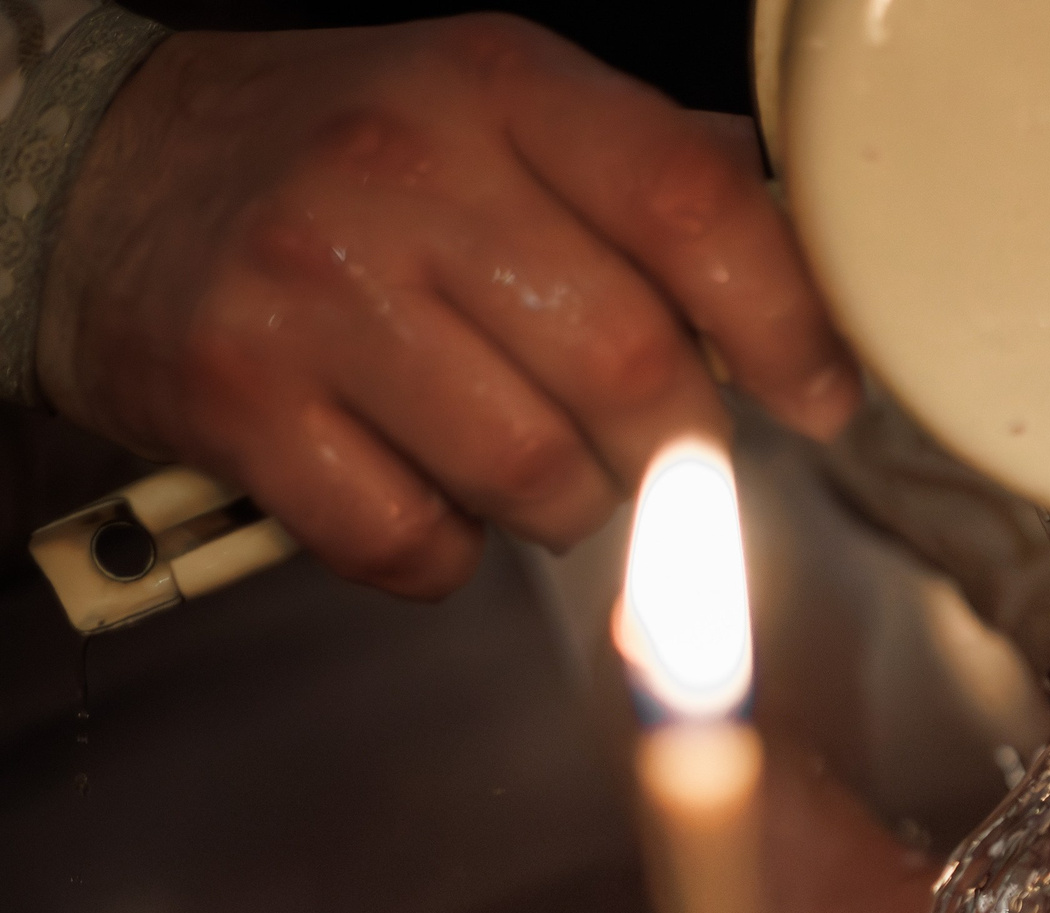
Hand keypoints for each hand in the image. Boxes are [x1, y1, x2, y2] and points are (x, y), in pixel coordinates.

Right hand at [36, 19, 859, 595]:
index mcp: (499, 88)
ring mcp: (316, 294)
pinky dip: (446, 551)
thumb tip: (810, 271)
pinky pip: (418, 543)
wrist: (97, 178)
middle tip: (646, 444)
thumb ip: (651, 176)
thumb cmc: (338, 160)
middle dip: (673, 447)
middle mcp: (405, 177)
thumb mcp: (497, 110)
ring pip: (540, 476)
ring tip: (520, 452)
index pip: (692, 207)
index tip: (817, 393)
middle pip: (635, 373)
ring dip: (566, 504)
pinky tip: (420, 488)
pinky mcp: (244, 406)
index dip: (786, 323)